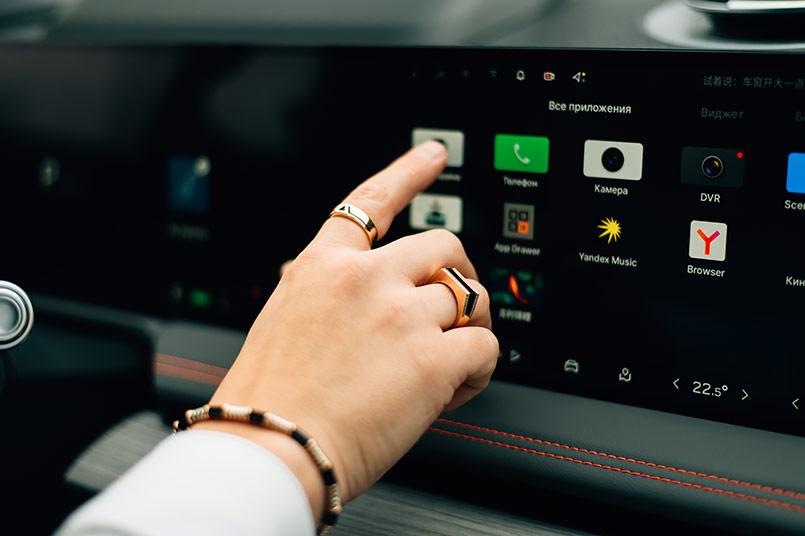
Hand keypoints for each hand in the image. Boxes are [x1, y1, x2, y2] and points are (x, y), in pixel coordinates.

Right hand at [194, 141, 497, 519]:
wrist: (269, 450)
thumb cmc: (269, 401)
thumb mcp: (281, 324)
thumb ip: (318, 292)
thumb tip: (334, 277)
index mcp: (322, 268)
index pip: (370, 202)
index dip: (408, 173)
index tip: (434, 155)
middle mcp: (364, 280)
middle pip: (442, 246)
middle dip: (459, 272)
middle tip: (459, 305)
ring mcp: (401, 314)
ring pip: (469, 296)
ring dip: (471, 326)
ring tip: (453, 359)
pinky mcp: (432, 359)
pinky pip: (486, 344)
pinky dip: (482, 367)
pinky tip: (458, 386)